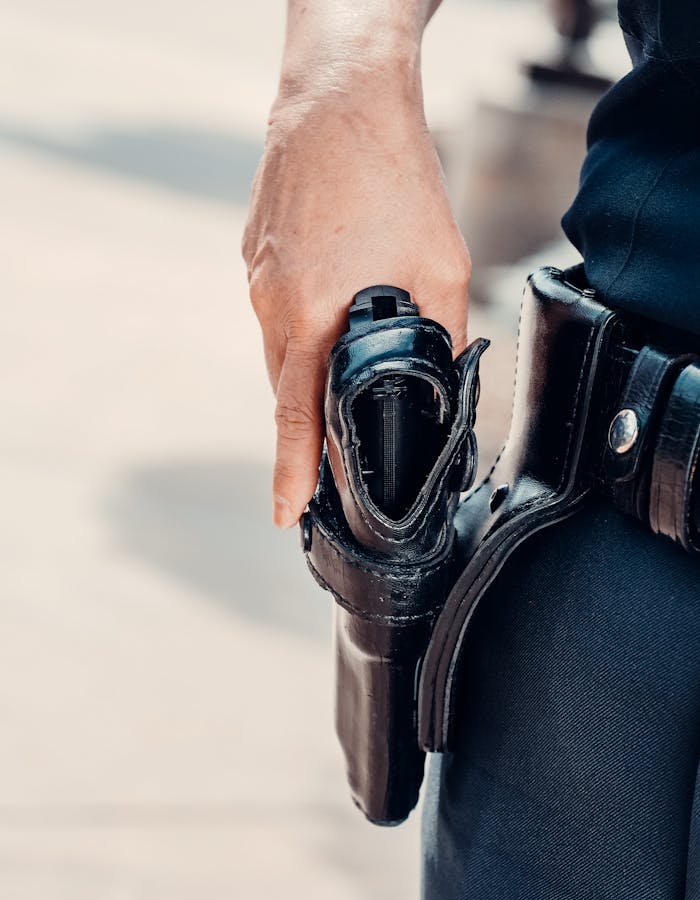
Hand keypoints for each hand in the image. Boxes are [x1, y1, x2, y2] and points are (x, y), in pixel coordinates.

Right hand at [242, 82, 470, 527]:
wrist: (338, 99)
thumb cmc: (392, 177)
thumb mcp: (442, 266)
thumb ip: (443, 332)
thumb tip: (448, 376)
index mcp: (313, 319)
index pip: (294, 419)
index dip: (291, 474)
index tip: (286, 515)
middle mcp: (273, 307)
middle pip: (284, 394)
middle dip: (303, 434)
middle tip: (324, 467)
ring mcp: (257, 280)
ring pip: (279, 354)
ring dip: (304, 380)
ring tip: (334, 384)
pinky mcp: (255, 256)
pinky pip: (275, 314)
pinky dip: (299, 332)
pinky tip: (330, 312)